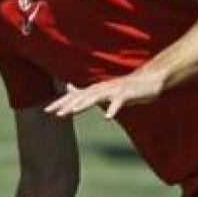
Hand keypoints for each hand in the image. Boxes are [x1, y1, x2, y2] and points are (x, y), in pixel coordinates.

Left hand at [44, 70, 166, 119]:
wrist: (151, 79)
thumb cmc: (128, 87)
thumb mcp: (105, 91)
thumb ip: (88, 92)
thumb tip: (70, 88)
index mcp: (97, 89)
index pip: (76, 96)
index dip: (62, 102)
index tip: (46, 110)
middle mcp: (103, 88)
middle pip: (82, 96)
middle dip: (67, 104)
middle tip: (53, 113)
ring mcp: (115, 90)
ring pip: (97, 97)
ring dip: (84, 104)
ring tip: (72, 112)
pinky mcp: (127, 93)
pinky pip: (119, 101)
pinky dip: (113, 108)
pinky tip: (107, 117)